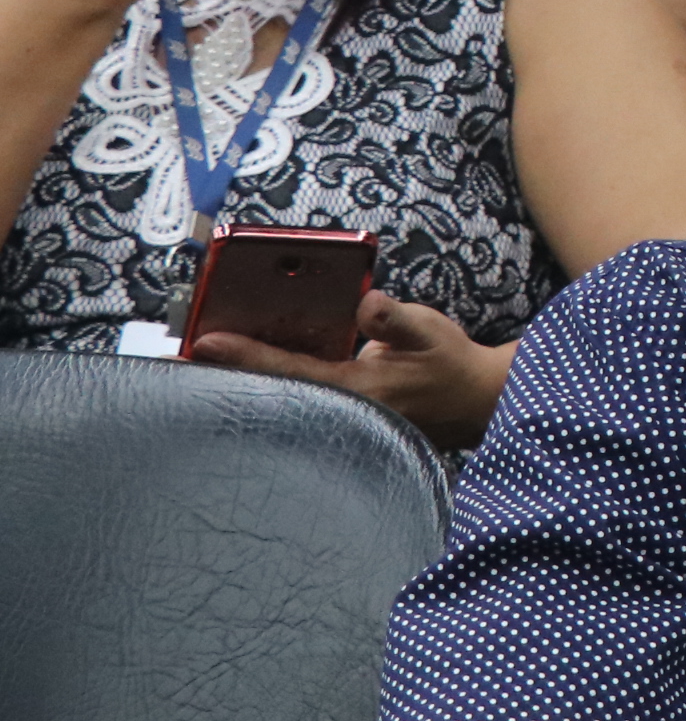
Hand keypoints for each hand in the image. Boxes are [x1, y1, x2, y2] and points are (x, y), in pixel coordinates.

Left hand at [196, 290, 511, 450]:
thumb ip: (397, 319)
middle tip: (174, 358)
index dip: (245, 354)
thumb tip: (368, 304)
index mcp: (357, 389)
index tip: (204, 342)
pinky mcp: (339, 416)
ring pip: (278, 396)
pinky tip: (240, 372)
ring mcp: (337, 416)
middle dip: (224, 372)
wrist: (476, 403)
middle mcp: (338, 409)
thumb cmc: (451, 366)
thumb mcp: (430, 332)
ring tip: (196, 362)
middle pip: (269, 389)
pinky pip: (293, 397)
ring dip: (240, 378)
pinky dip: (265, 383)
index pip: (289, 369)